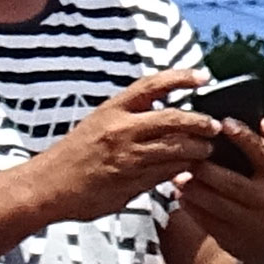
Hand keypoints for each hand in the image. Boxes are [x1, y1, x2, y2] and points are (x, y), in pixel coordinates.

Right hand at [26, 70, 224, 224]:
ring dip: (199, 150)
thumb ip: (131, 118)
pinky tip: (190, 171)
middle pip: (174, 118)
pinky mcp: (133, 181)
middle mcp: (121, 129)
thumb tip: (166, 113)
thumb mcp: (100, 124)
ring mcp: (128, 156)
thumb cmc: (76, 155)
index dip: (180, 77)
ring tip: (206, 151)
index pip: (152, 85)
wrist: (48, 186)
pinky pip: (168, 173)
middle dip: (201, 122)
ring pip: (178, 149)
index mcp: (113, 109)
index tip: (203, 76)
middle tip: (216, 126)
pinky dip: (183, 171)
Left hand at [167, 109, 263, 263]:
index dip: (243, 137)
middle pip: (231, 181)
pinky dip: (190, 205)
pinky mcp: (230, 237)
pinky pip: (205, 219)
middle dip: (205, 168)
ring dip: (193, 188)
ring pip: (214, 202)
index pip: (262, 153)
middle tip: (185, 152)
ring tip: (177, 174)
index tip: (222, 122)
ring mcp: (248, 221)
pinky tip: (180, 194)